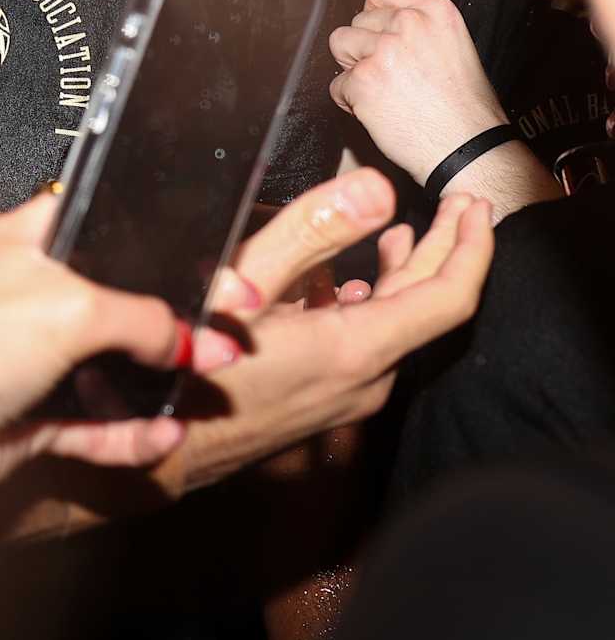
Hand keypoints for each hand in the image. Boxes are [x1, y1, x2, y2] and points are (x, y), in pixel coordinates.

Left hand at [0, 194, 235, 521]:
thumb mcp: (72, 310)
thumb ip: (142, 318)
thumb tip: (188, 340)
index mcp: (24, 243)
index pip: (105, 223)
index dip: (162, 241)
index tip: (217, 266)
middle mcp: (25, 293)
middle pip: (117, 301)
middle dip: (175, 324)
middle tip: (227, 339)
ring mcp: (27, 356)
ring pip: (110, 365)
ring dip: (159, 382)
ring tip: (206, 389)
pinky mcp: (27, 412)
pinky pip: (92, 420)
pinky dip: (129, 430)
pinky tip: (163, 435)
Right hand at [177, 168, 491, 489]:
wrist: (164, 447)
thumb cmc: (192, 363)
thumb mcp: (244, 283)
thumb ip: (311, 235)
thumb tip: (378, 192)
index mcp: (356, 347)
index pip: (447, 298)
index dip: (470, 246)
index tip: (476, 205)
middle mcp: (365, 378)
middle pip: (425, 308)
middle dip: (445, 249)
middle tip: (459, 204)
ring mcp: (347, 394)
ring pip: (395, 326)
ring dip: (406, 275)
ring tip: (406, 234)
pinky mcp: (324, 399)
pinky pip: (367, 344)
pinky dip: (372, 302)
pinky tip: (349, 284)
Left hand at [329, 0, 507, 182]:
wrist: (468, 150)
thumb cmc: (465, 108)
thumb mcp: (455, 46)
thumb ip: (419, 26)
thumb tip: (379, 19)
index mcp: (435, 11)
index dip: (373, 12)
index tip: (379, 30)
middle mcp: (409, 24)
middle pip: (356, 21)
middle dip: (364, 47)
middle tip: (391, 75)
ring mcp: (384, 51)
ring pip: (339, 45)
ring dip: (353, 69)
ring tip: (382, 90)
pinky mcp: (364, 80)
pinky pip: (336, 85)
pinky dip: (350, 101)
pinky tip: (379, 110)